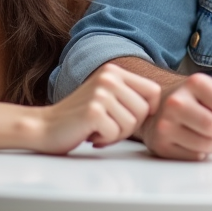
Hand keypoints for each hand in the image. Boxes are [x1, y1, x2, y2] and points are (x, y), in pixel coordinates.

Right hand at [33, 64, 160, 153]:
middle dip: (129, 126)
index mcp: (114, 71)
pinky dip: (105, 140)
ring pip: (132, 124)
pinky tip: (90, 134)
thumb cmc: (80, 119)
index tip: (126, 117)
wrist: (45, 127)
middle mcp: (108, 77)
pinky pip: (117, 133)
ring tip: (98, 128)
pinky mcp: (93, 111)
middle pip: (144, 111)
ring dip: (116, 134)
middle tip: (107, 125)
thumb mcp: (108, 98)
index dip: (146, 111)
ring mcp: (101, 92)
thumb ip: (131, 96)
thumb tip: (166, 105)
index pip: (153, 92)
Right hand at [140, 73, 211, 160]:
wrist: (153, 111)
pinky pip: (194, 157)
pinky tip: (195, 144)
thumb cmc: (188, 101)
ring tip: (210, 139)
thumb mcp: (208, 93)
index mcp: (193, 83)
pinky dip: (201, 154)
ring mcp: (165, 124)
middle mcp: (175, 102)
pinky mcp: (161, 145)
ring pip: (205, 145)